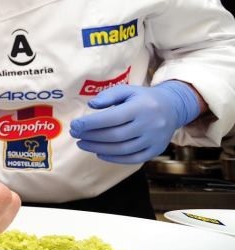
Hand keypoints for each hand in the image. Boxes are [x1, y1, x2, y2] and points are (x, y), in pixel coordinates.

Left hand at [70, 81, 202, 163]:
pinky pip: (133, 159)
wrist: (173, 108)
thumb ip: (108, 96)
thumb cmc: (143, 98)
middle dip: (91, 137)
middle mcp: (149, 125)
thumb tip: (91, 105)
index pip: (112, 118)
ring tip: (82, 144)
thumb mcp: (127, 90)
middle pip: (115, 135)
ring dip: (98, 148)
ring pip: (122, 149)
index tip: (75, 125)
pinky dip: (114, 158)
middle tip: (75, 135)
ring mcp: (153, 140)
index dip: (91, 123)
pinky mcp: (155, 150)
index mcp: (140, 107)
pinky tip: (99, 153)